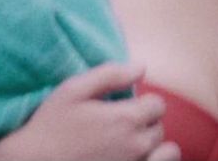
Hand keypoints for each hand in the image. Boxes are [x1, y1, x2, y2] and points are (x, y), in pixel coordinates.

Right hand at [0, 64, 177, 160]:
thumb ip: (110, 74)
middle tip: (120, 122)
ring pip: (165, 152)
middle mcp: (137, 146)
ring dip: (153, 143)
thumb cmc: (52, 125)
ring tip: (131, 141)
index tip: (124, 104)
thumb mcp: (73, 89)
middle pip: (159, 127)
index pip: (157, 104)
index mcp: (125, 119)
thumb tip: (141, 67)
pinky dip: (155, 160)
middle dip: (145, 120)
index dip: (142, 100)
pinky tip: (137, 157)